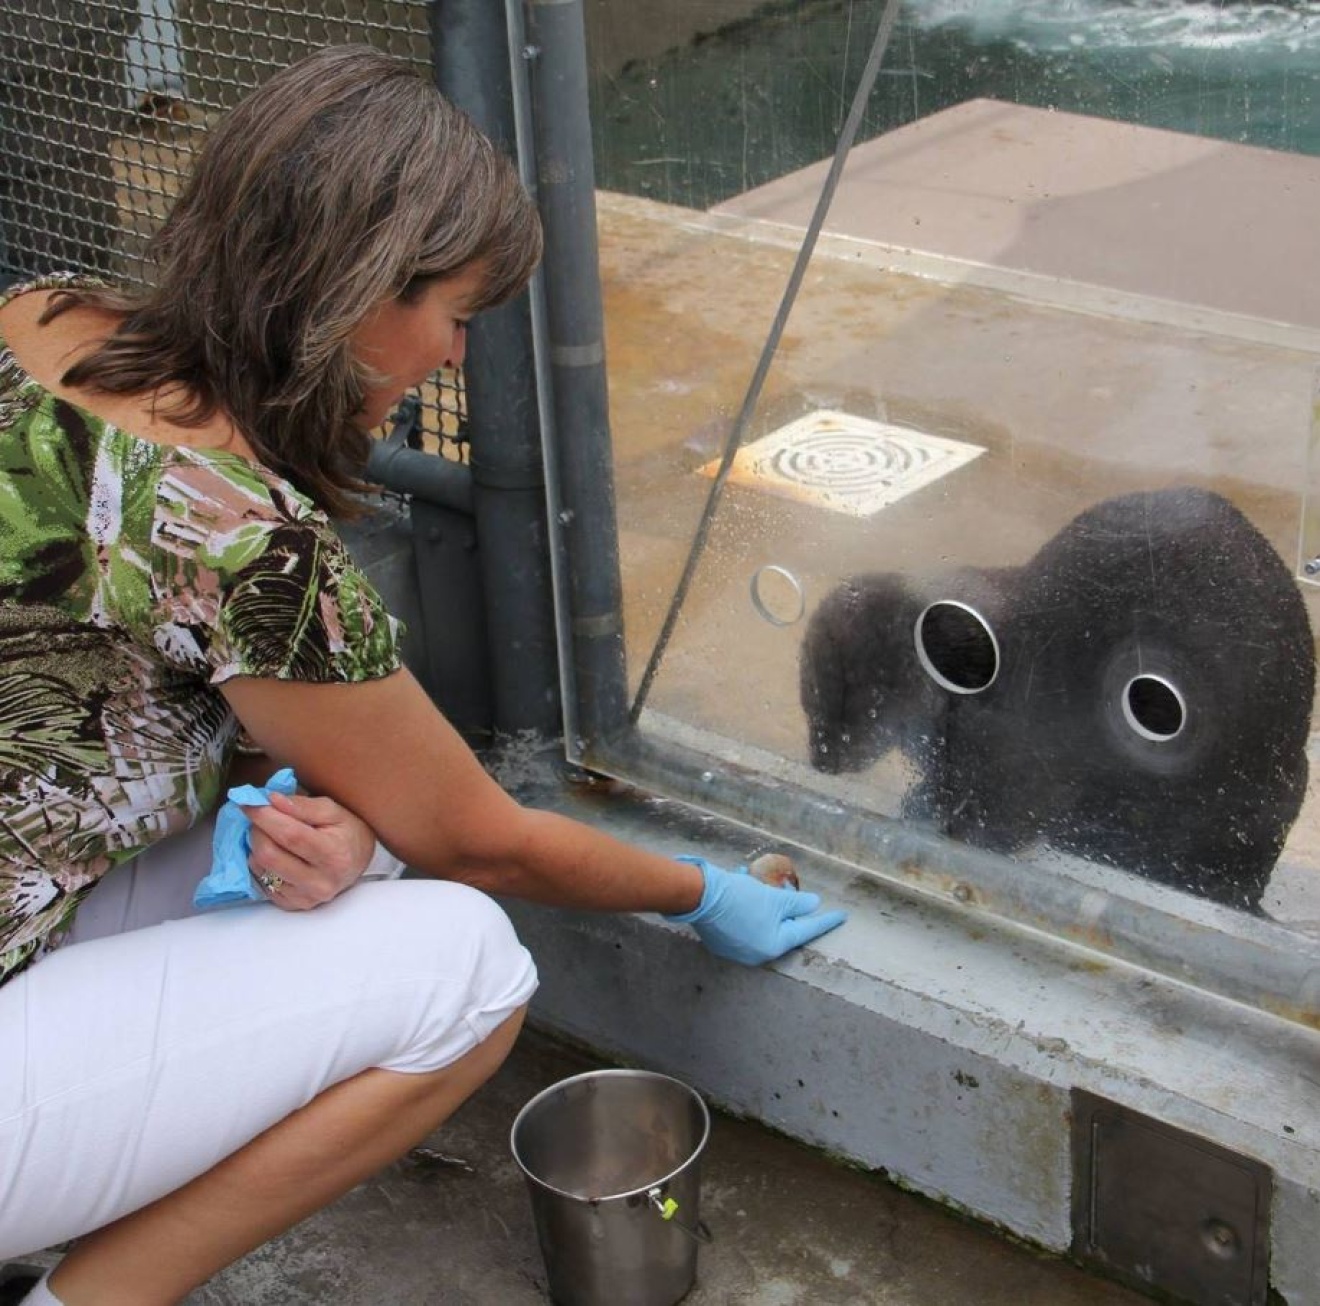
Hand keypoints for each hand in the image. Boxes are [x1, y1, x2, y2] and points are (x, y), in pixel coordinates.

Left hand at [244, 791, 378, 911]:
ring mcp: (305, 897)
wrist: (357, 862)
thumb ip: (303, 805)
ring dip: (257, 845)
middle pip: (269, 854)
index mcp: (335, 855)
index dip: (265, 817)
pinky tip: (275, 853)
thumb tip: (271, 800)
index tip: (249, 803)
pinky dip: (260, 862)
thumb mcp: (332, 810)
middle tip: (262, 816)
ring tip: (271, 834)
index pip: (290, 835)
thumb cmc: (347, 832)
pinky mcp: (291, 905)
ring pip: (260, 868)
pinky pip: (260, 881)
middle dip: (257, 830)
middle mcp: (320, 882)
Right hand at [665, 856, 847, 965]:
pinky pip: (743, 923)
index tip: (841, 917)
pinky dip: (748, 907)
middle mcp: (755, 954)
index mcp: (772, 946)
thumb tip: (813, 904)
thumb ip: (798, 903)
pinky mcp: (721, 939)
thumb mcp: (775, 898)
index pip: (805, 931)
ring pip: (761, 923)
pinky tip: (742, 886)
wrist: (698, 895)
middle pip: (781, 928)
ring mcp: (736, 949)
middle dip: (787, 908)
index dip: (825, 920)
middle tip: (791, 892)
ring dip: (765, 904)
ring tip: (761, 884)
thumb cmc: (740, 897)